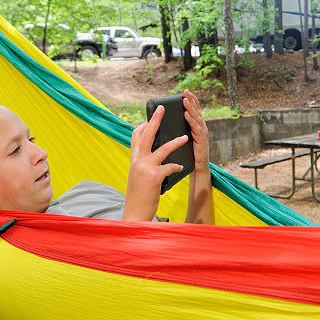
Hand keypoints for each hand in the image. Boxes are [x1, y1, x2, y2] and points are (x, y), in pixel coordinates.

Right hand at [122, 105, 188, 220]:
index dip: (144, 125)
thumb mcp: (137, 175)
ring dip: (176, 142)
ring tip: (185, 137)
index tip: (152, 118)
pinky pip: (170, 166)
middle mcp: (138, 160)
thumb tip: (153, 153)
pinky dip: (176, 166)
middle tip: (162, 108)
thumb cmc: (139, 194)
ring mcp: (146, 168)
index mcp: (134, 158)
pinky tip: (181, 166)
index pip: (136, 135)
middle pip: (147, 134)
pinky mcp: (155, 177)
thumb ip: (143, 163)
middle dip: (155, 120)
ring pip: (162, 148)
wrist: (135, 211)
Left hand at [182, 89, 209, 171]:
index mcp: (197, 126)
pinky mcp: (202, 139)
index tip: (186, 91)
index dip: (191, 100)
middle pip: (196, 110)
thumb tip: (167, 122)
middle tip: (186, 91)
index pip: (194, 110)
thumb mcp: (184, 139)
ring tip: (185, 100)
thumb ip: (180, 130)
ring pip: (196, 117)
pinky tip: (186, 114)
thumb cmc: (190, 154)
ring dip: (190, 108)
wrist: (198, 168)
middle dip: (191, 100)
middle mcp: (201, 127)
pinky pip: (196, 128)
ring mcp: (203, 132)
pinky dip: (191, 120)